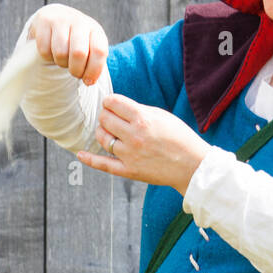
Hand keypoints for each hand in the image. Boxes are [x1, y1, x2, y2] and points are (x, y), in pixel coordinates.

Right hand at [26, 4, 107, 84]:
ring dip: (61, 63)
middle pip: (79, 53)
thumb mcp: (90, 48)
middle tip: (74, 72)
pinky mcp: (44, 21)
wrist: (58, 16)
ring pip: (60, 53)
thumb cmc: (77, 40)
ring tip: (63, 59)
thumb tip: (89, 81)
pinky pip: (44, 49)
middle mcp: (79, 22)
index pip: (99, 51)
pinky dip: (47, 56)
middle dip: (76, 70)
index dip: (94, 70)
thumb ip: (93, 64)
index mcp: (95, 30)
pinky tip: (51, 51)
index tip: (88, 81)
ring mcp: (61, 20)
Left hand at [77, 94, 209, 195]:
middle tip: (113, 118)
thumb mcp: (162, 116)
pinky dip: (90, 159)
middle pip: (105, 119)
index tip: (112, 104)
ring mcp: (129, 154)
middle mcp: (133, 136)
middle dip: (106, 115)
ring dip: (103, 132)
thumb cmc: (180, 138)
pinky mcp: (128, 170)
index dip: (110, 101)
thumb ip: (139, 110)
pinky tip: (80, 154)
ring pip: (102, 138)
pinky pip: (103, 164)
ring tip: (110, 131)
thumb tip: (117, 106)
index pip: (113, 103)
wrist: (192, 166)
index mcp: (142, 119)